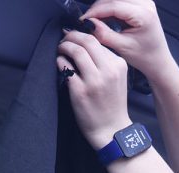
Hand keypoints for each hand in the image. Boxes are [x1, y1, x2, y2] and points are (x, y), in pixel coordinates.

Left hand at [57, 30, 131, 148]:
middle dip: (72, 36)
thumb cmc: (112, 105)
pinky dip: (60, 61)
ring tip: (60, 49)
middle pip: (87, 41)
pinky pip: (66, 67)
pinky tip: (59, 63)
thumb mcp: (117, 78)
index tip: (74, 36)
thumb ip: (106, 62)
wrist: (111, 130)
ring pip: (76, 51)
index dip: (83, 35)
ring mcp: (94, 81)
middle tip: (64, 39)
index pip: (98, 41)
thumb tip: (85, 44)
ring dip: (64, 46)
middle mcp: (108, 71)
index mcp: (118, 65)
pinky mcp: (80, 91)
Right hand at [81, 0, 174, 81]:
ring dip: (103, 5)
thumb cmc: (144, 56)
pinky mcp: (142, 3)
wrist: (158, 59)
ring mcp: (145, 1)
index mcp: (143, 14)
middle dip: (98, 7)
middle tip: (87, 20)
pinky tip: (104, 16)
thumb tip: (87, 23)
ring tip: (95, 18)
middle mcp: (146, 4)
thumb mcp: (122, 47)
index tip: (82, 20)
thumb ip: (104, 34)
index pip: (113, 5)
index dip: (95, 11)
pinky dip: (110, 5)